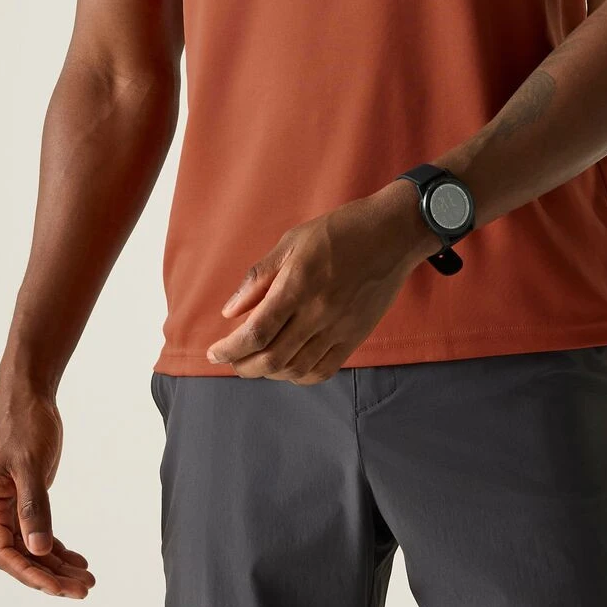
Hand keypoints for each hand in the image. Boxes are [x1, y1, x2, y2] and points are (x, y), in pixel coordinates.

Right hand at [0, 387, 95, 597]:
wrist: (28, 396)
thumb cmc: (24, 424)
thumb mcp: (29, 464)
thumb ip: (33, 507)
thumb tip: (39, 549)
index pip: (4, 553)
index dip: (30, 574)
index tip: (57, 588)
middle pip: (21, 556)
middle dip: (50, 576)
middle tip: (83, 589)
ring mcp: (12, 506)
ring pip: (33, 547)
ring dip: (58, 565)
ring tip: (88, 581)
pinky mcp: (28, 498)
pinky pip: (40, 532)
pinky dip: (59, 548)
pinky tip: (78, 560)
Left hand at [205, 183, 425, 381]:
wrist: (393, 235)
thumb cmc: (340, 231)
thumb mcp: (292, 242)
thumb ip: (259, 278)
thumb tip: (231, 311)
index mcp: (298, 286)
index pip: (256, 332)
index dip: (229, 349)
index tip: (214, 352)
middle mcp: (318, 313)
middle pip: (272, 358)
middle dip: (243, 365)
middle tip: (230, 359)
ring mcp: (339, 328)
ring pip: (295, 369)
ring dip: (268, 372)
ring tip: (255, 362)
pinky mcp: (355, 336)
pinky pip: (323, 370)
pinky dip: (299, 376)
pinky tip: (287, 367)